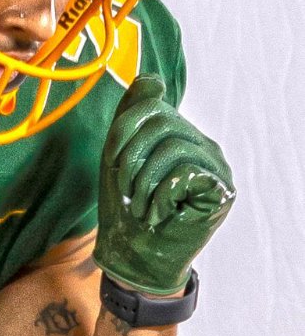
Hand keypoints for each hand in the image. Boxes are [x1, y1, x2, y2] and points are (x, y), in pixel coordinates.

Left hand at [93, 76, 234, 295]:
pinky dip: (161, 196)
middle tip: (127, 192)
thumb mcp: (118, 157)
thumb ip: (131, 117)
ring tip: (141, 206)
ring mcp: (216, 166)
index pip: (152, 108)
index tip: (113, 162)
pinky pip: (185, 172)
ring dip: (144, 183)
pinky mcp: (222, 190)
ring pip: (172, 147)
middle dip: (131, 160)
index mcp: (179, 135)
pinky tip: (160, 214)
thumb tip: (151, 79)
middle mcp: (202, 146)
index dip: (124, 131)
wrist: (134, 256)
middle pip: (161, 124)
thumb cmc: (124, 210)